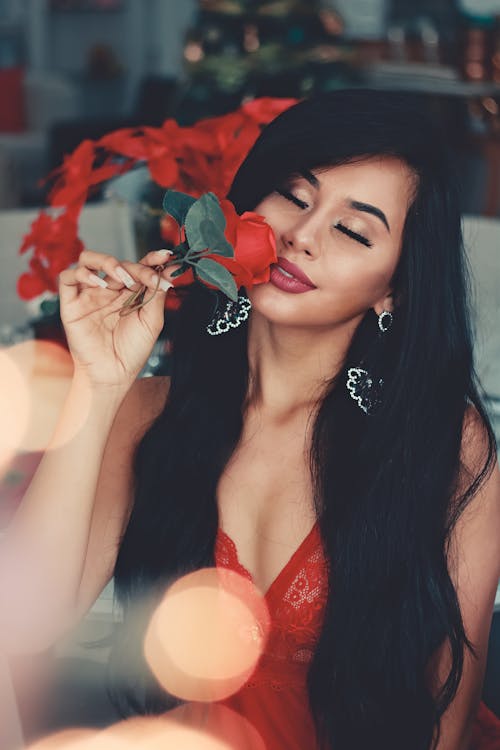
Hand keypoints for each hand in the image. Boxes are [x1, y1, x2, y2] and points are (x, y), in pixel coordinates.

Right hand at [58, 248, 175, 388]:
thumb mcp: (152, 320)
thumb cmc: (132, 351)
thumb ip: (156, 294)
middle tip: (147, 278)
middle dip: (135, 267)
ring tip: (122, 278)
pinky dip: (82, 274)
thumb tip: (169, 271)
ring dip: (107, 262)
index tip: (166, 256)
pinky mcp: (71, 303)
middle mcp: (108, 290)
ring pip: (88, 260)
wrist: (113, 374)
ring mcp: (89, 295)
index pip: (137, 267)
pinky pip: (68, 277)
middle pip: (117, 263)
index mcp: (128, 293)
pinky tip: (100, 285)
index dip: (151, 259)